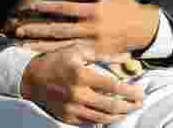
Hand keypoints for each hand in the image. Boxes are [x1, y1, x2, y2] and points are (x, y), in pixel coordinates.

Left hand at [8, 0, 159, 55]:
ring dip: (40, 45)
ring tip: (23, 46)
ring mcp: (92, 44)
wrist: (143, 28)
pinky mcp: (95, 55)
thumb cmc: (123, 6)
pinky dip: (56, 56)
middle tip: (18, 30)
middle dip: (36, 29)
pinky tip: (42, 57)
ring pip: (61, 45)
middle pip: (57, 29)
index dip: (45, 6)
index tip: (29, 5)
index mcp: (92, 10)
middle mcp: (90, 28)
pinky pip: (72, 56)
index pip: (62, 7)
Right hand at [20, 43, 143, 125]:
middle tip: (140, 103)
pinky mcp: (67, 118)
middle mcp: (77, 94)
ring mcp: (71, 108)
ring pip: (102, 117)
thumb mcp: (78, 51)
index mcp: (81, 75)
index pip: (112, 86)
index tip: (140, 91)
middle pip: (110, 105)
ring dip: (119, 115)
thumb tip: (126, 56)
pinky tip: (111, 115)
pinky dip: (103, 120)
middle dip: (129, 106)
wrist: (31, 78)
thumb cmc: (57, 60)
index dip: (129, 90)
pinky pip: (90, 122)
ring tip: (129, 110)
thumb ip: (103, 55)